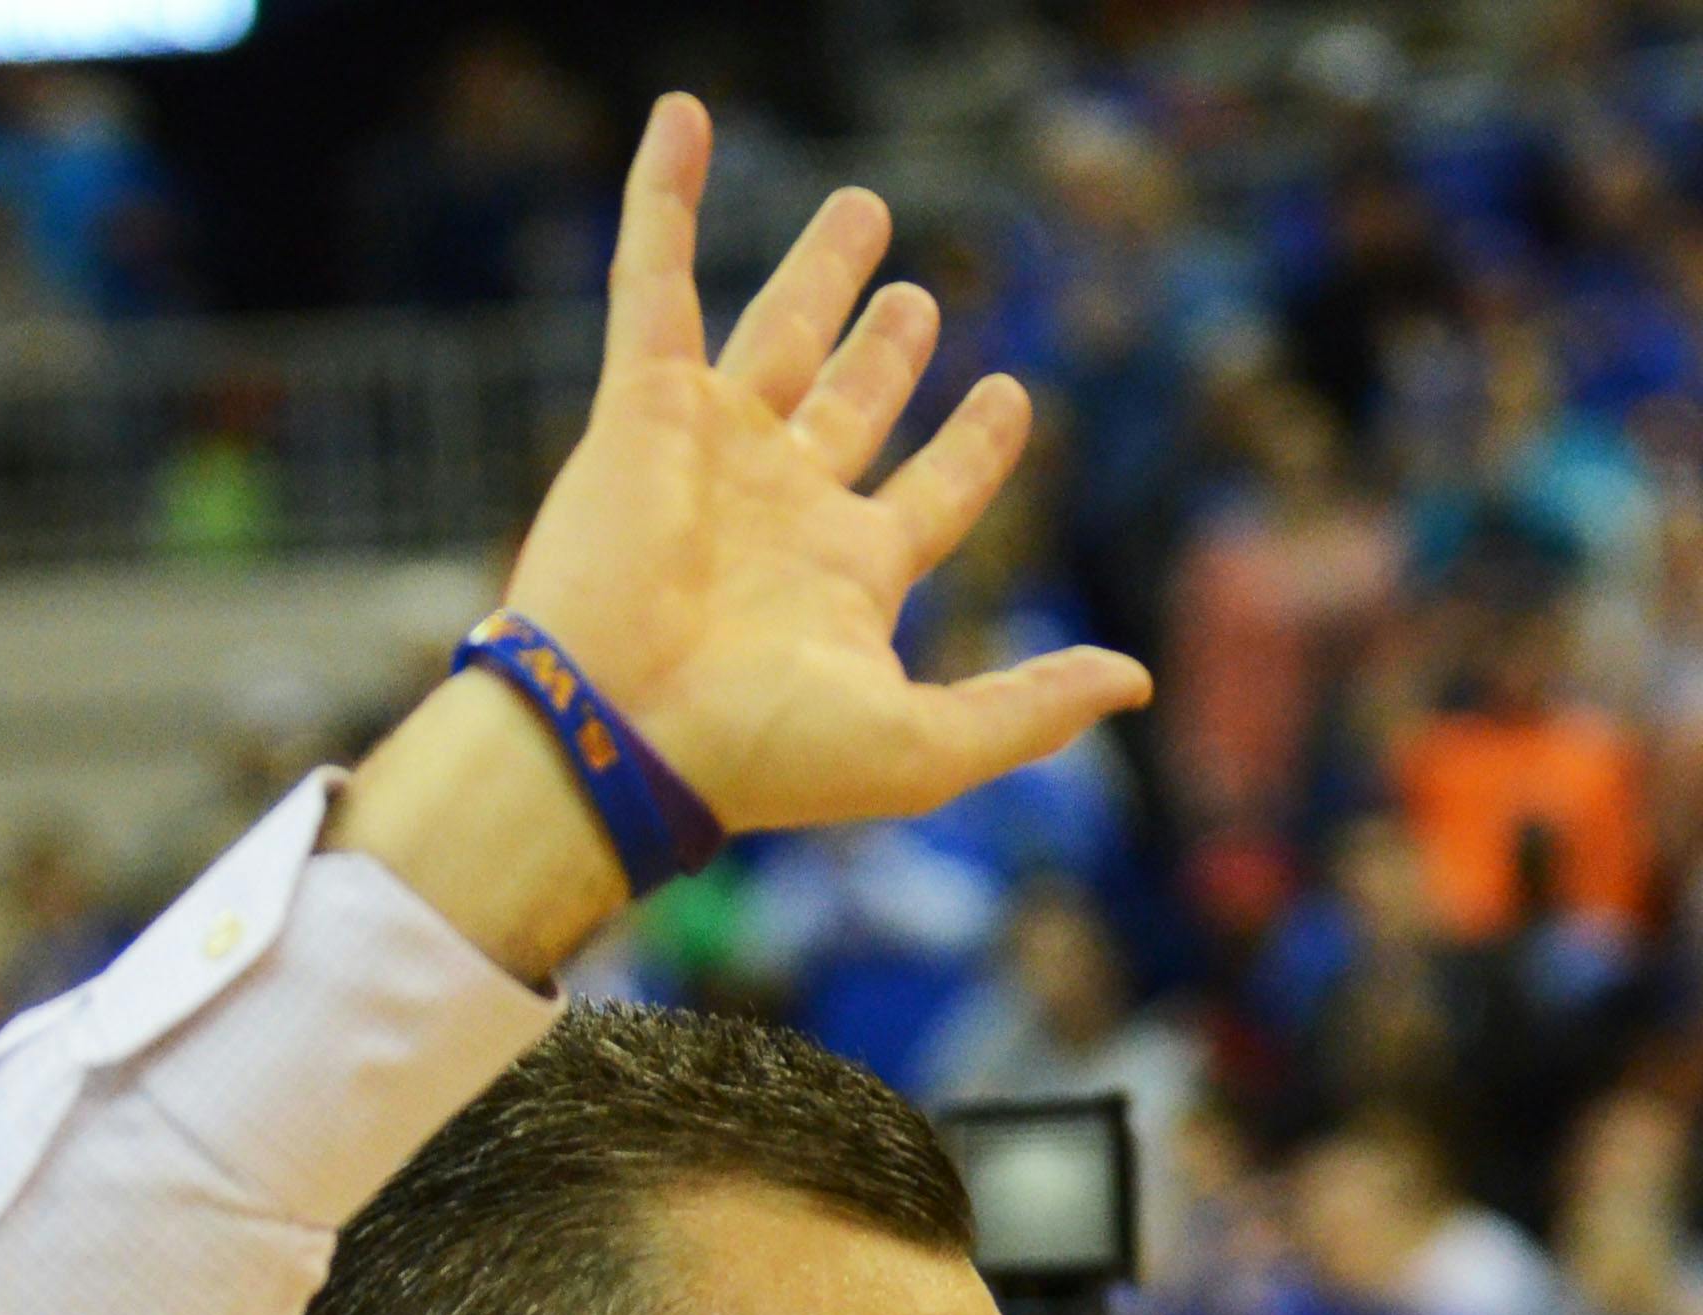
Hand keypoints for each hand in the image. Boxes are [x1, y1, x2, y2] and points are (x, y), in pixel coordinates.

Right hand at [511, 95, 1149, 833]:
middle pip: (851, 406)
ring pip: (776, 333)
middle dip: (887, 352)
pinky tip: (686, 120)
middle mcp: (783, 508)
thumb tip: (1137, 683)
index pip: (929, 495)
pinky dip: (664, 197)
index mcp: (846, 578)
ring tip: (864, 206)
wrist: (619, 735)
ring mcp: (712, 452)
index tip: (1011, 395)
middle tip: (920, 298)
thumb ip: (1028, 709)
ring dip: (816, 271)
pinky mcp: (641, 410)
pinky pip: (652, 281)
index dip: (974, 449)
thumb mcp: (925, 748)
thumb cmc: (761, 753)